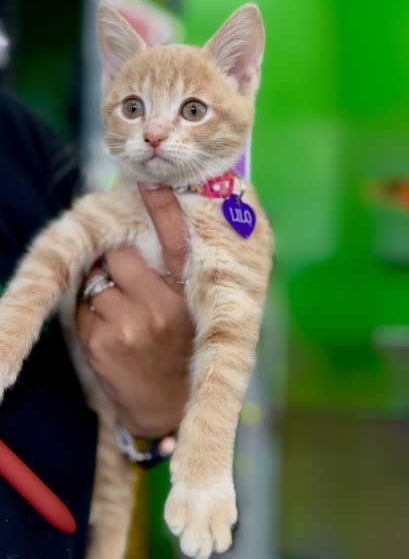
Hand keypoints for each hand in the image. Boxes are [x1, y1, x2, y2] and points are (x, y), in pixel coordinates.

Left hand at [76, 184, 193, 438]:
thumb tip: (146, 241)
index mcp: (188, 297)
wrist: (165, 407)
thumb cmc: (179, 350)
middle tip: (125, 280)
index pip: (175, 242)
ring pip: (97, 281)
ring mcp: (128, 326)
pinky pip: (82, 308)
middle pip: (119, 256)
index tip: (151, 182)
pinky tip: (110, 334)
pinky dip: (90, 315)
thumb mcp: (192, 312)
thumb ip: (175, 277)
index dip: (163, 208)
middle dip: (116, 262)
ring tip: (121, 314)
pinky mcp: (100, 343)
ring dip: (101, 290)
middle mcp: (161, 308)